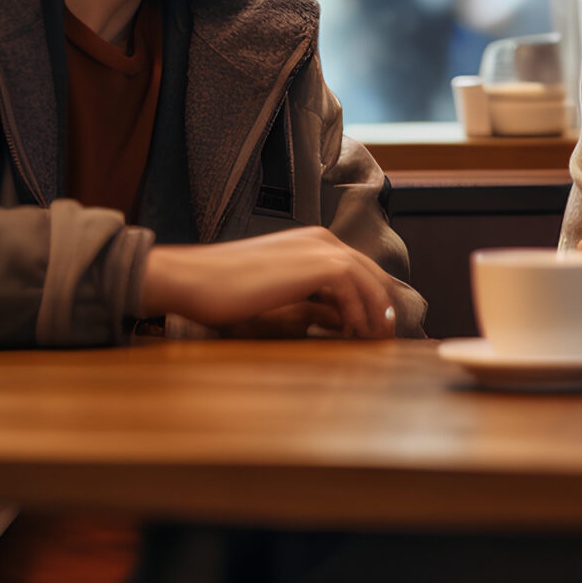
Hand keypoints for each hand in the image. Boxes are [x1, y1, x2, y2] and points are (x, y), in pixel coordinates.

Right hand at [138, 228, 399, 338]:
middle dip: (384, 306)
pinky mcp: (317, 264)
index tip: (377, 328)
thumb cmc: (225, 291)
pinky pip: (355, 290)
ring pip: (370, 281)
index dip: (373, 298)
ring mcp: (321, 249)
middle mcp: (321, 239)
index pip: (360, 269)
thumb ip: (311, 303)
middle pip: (372, 273)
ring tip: (376, 343)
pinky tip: (353, 337)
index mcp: (312, 242)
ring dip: (377, 313)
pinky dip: (360, 314)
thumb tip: (341, 322)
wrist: (194, 279)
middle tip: (387, 339)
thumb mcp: (277, 296)